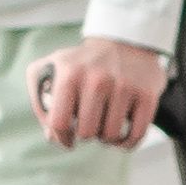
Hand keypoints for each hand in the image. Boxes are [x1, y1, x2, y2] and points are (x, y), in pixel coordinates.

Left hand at [33, 37, 168, 151]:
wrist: (124, 42)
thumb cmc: (81, 65)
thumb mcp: (49, 69)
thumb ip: (39, 101)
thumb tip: (52, 135)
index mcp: (69, 74)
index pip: (59, 123)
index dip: (61, 136)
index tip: (67, 137)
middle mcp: (97, 79)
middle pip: (87, 133)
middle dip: (86, 134)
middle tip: (89, 124)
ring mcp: (124, 86)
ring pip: (111, 136)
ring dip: (106, 138)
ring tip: (104, 125)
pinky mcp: (146, 94)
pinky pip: (136, 135)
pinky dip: (127, 142)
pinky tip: (121, 136)